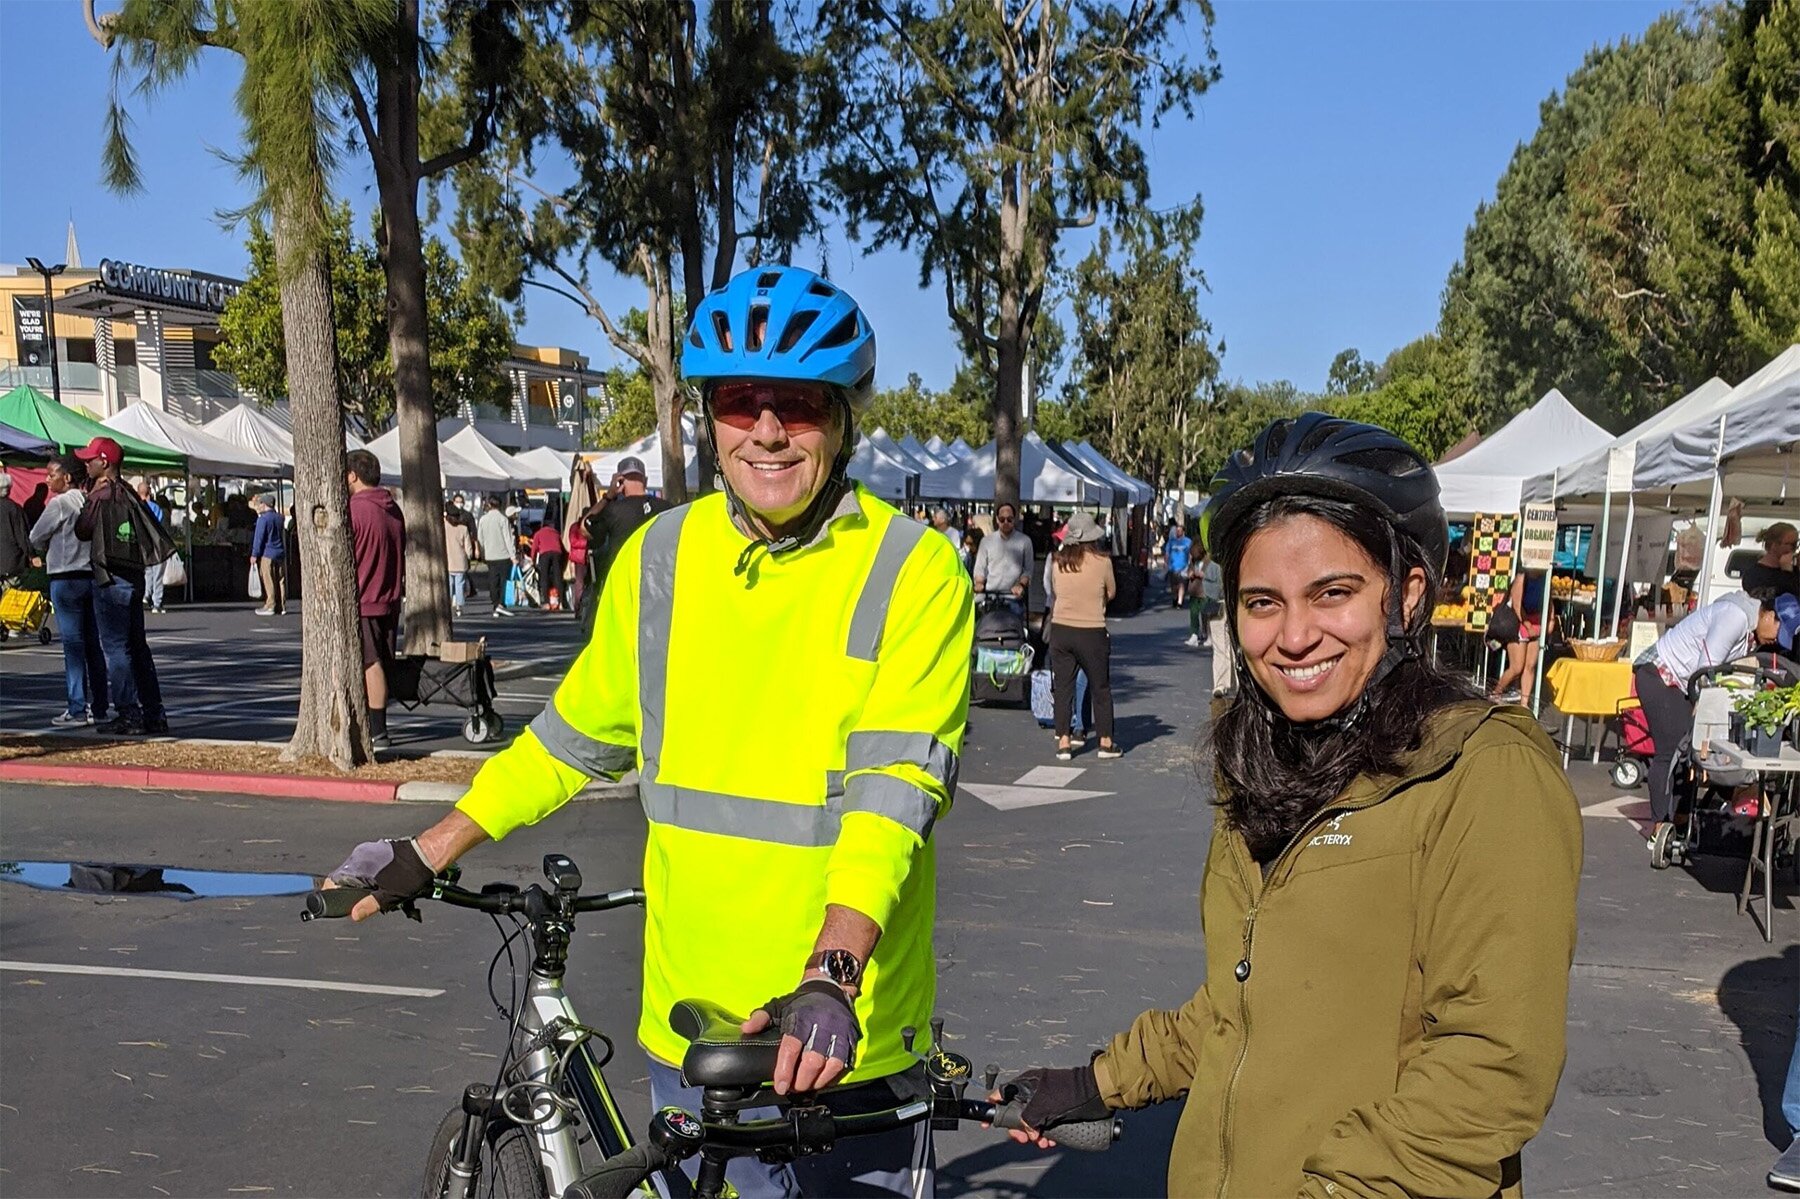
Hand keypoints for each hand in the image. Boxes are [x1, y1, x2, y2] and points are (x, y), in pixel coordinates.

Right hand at [323, 838, 436, 922]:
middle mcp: (359, 856)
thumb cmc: (412, 872)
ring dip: (364, 884)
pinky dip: (373, 875)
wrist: (429, 853)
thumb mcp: (390, 895)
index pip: (332, 881)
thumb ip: (369, 905)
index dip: (334, 894)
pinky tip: (387, 881)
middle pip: (345, 878)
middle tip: (366, 901)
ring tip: (381, 891)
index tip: (339, 904)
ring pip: (358, 872)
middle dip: (353, 891)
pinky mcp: (379, 850)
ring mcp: (369, 851)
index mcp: (357, 865)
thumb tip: (355, 914)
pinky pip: (369, 865)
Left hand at [741, 979, 860, 1095]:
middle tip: (793, 1088)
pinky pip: (846, 1062)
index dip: (785, 1070)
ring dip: (818, 1081)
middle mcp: (821, 1025)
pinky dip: (834, 1076)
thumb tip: (746, 1029)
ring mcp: (839, 1032)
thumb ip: (761, 1018)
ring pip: (832, 1064)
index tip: (780, 1085)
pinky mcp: (850, 1038)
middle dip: (802, 1080)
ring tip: (808, 1086)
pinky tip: (823, 1080)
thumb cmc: (801, 1002)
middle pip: (813, 1060)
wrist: (830, 987)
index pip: (791, 1048)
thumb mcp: (778, 1005)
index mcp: (801, 1017)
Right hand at [987, 1065, 1108, 1147]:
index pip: (1003, 1093)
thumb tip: (1027, 1132)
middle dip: (1017, 1128)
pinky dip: (1045, 1133)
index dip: (994, 1107)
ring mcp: (1046, 1100)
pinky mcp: (1058, 1109)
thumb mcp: (1042, 1105)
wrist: (1098, 1093)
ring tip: (1041, 1142)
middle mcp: (1034, 1089)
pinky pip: (1045, 1123)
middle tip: (1022, 1138)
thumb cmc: (1071, 1092)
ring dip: (1033, 1133)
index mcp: (1027, 1082)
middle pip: (1016, 1111)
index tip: (988, 1121)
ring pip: (1031, 1120)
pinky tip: (1050, 1140)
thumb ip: (1027, 1118)